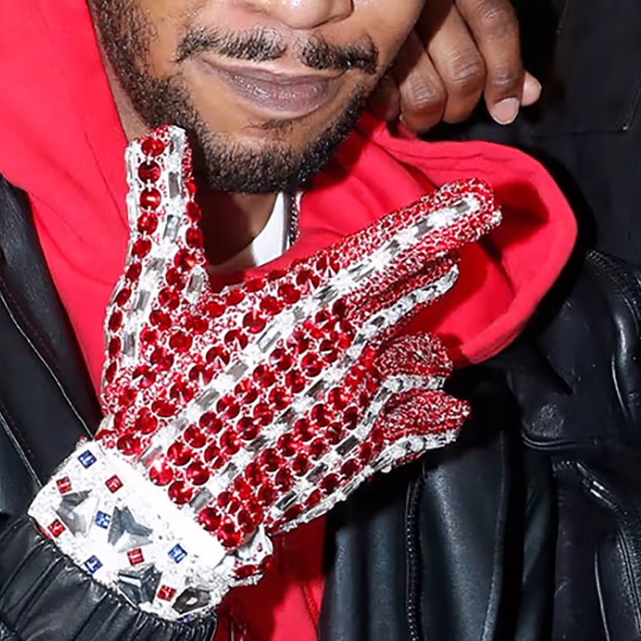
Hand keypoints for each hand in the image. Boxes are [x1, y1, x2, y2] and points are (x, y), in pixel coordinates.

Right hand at [32, 126, 500, 617]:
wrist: (167, 502)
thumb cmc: (161, 390)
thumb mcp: (156, 292)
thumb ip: (167, 210)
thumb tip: (162, 139)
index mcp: (307, 298)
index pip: (390, 247)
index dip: (440, 221)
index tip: (484, 200)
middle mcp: (348, 345)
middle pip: (410, 297)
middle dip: (433, 270)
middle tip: (454, 258)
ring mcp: (360, 403)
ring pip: (418, 363)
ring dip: (427, 351)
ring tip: (436, 347)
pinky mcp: (358, 454)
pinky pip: (415, 430)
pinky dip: (435, 420)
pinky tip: (451, 415)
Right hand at [378, 0, 538, 133]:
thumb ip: (494, 44)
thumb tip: (527, 96)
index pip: (495, 22)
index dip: (507, 73)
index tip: (507, 108)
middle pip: (465, 66)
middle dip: (464, 103)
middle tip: (454, 109)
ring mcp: (378, 7)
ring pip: (426, 90)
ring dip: (429, 115)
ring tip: (423, 110)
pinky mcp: (344, 37)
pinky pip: (384, 95)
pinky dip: (392, 109)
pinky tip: (391, 101)